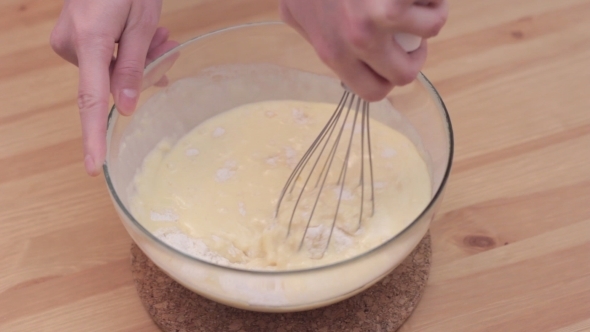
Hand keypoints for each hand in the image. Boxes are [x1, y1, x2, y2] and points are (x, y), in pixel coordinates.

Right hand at [50, 0, 177, 175]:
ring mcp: (68, 41)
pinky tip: (146, 38)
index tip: (95, 167)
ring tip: (161, 36)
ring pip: (111, 70)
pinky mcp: (72, 38)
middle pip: (111, 82)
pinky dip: (127, 52)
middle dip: (143, 72)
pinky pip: (103, 58)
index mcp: (90, 40)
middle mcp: (71, 45)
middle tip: (168, 46)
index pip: (91, 100)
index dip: (94, 136)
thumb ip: (133, 65)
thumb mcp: (141, 21)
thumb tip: (126, 108)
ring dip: (139, 59)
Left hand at [280, 0, 447, 100]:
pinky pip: (436, 4)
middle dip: (414, 54)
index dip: (387, 77)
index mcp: (332, 51)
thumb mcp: (297, 8)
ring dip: (429, 11)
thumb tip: (328, 45)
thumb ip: (313, 31)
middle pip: (404, 74)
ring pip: (429, 31)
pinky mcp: (398, 0)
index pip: (371, 91)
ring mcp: (381, 17)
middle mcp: (357, 42)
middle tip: (409, 31)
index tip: (390, 58)